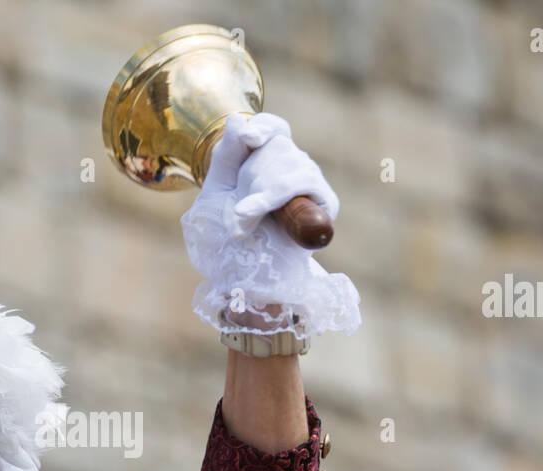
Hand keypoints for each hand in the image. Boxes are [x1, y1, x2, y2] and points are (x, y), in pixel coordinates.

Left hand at [181, 111, 360, 341]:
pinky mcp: (325, 204)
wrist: (241, 278)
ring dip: (260, 193)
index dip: (264, 128)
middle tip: (237, 207)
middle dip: (254, 172)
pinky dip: (273, 199)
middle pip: (282, 147)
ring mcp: (311, 186)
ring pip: (294, 167)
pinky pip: (305, 185)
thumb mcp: (216, 192)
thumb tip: (236, 119)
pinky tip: (251, 215)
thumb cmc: (226, 238)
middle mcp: (293, 168)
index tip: (248, 138)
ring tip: (241, 220)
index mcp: (267, 161)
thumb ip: (226, 156)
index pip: (274, 129)